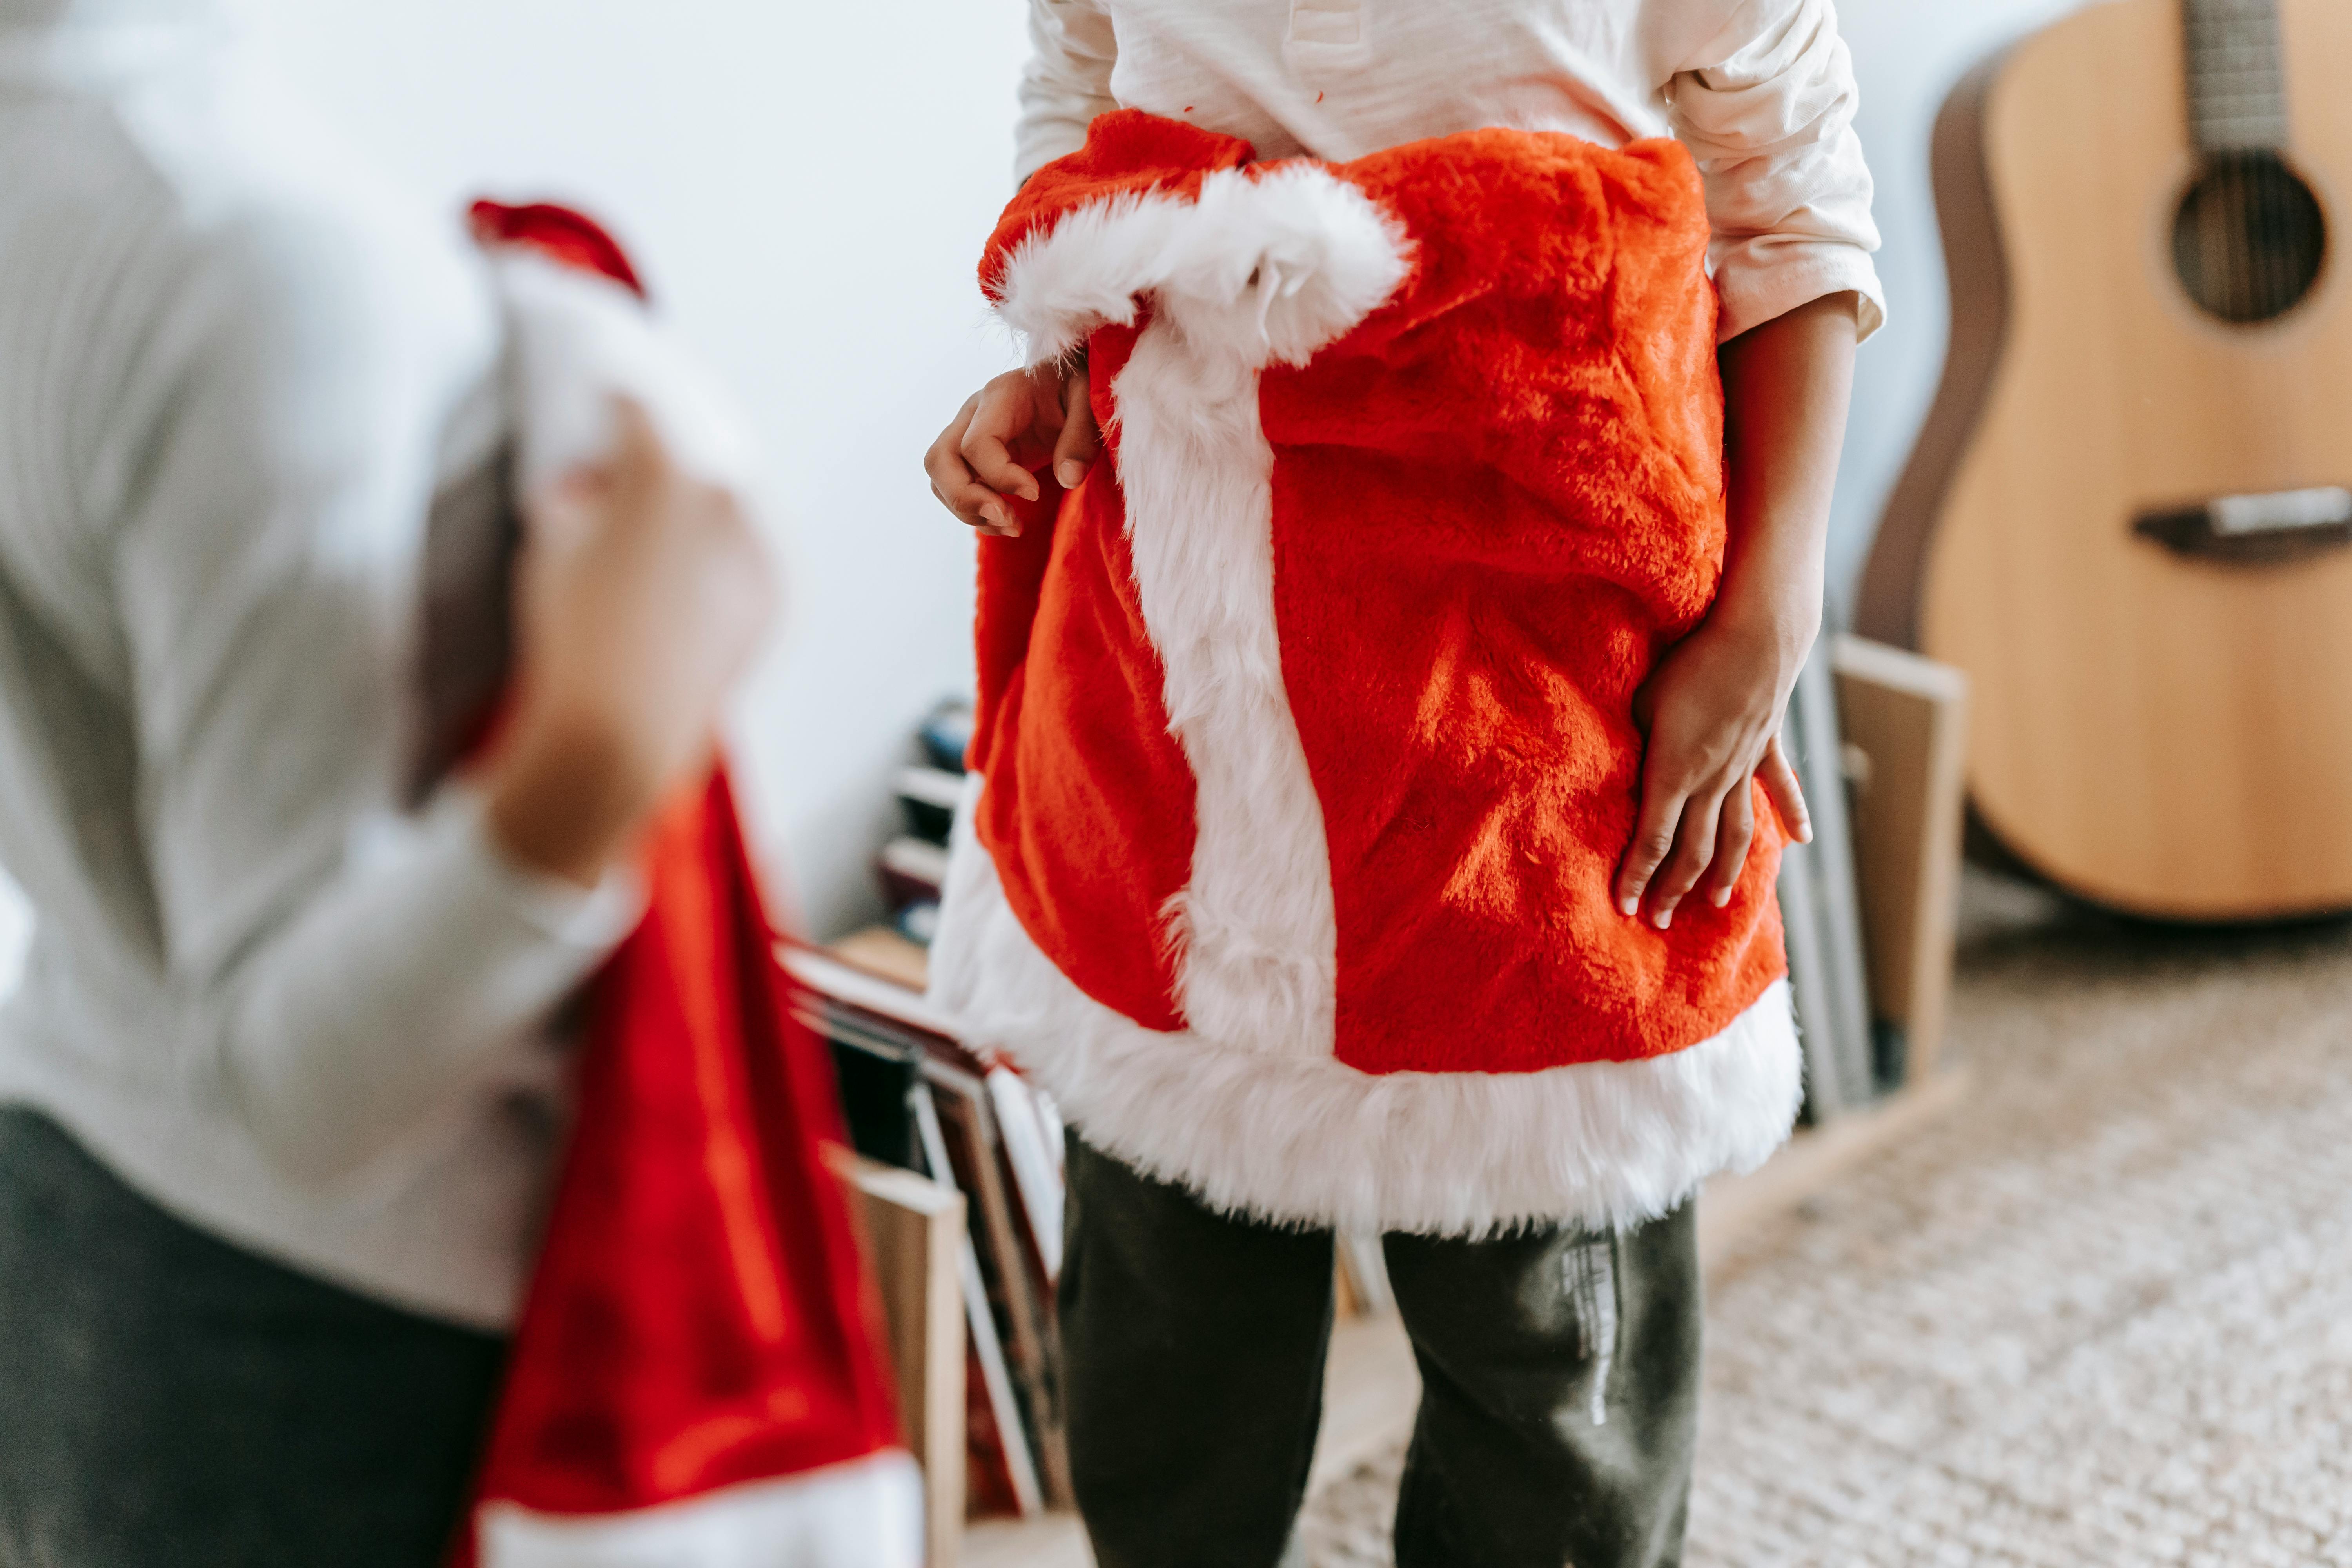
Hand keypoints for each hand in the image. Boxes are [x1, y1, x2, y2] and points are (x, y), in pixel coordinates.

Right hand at [486, 400, 776, 885]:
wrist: (621, 728)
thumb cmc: (574, 636)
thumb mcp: (550, 547)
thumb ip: (573, 496)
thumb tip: (590, 484)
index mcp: (661, 472)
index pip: (635, 409)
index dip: (612, 400)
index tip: (605, 399)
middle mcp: (721, 498)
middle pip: (688, 458)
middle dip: (658, 463)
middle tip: (630, 475)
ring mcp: (755, 548)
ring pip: (726, 505)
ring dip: (696, 507)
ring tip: (660, 533)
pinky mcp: (774, 593)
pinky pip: (746, 554)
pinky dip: (721, 553)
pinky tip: (687, 575)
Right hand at [924, 361, 1097, 537]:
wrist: (1069, 381)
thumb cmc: (1078, 388)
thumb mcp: (1090, 402)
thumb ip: (1081, 438)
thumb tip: (1068, 480)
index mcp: (1001, 395)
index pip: (976, 443)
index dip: (1000, 476)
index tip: (1035, 493)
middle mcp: (973, 413)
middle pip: (939, 461)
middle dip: (967, 499)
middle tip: (1009, 519)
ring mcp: (967, 434)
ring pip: (940, 479)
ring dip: (970, 511)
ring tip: (1014, 525)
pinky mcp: (973, 456)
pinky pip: (955, 488)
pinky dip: (975, 513)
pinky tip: (1009, 523)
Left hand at [1613, 616, 1814, 929]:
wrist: (1756, 637)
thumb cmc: (1689, 662)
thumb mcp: (1643, 703)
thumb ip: (1632, 743)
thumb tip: (1617, 770)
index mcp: (1674, 772)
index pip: (1652, 840)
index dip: (1636, 877)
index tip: (1622, 907)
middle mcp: (1712, 780)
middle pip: (1691, 850)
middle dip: (1672, 889)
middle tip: (1658, 922)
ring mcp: (1744, 768)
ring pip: (1735, 835)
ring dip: (1723, 872)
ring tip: (1713, 903)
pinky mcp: (1766, 747)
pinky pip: (1780, 789)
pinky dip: (1792, 815)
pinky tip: (1801, 841)